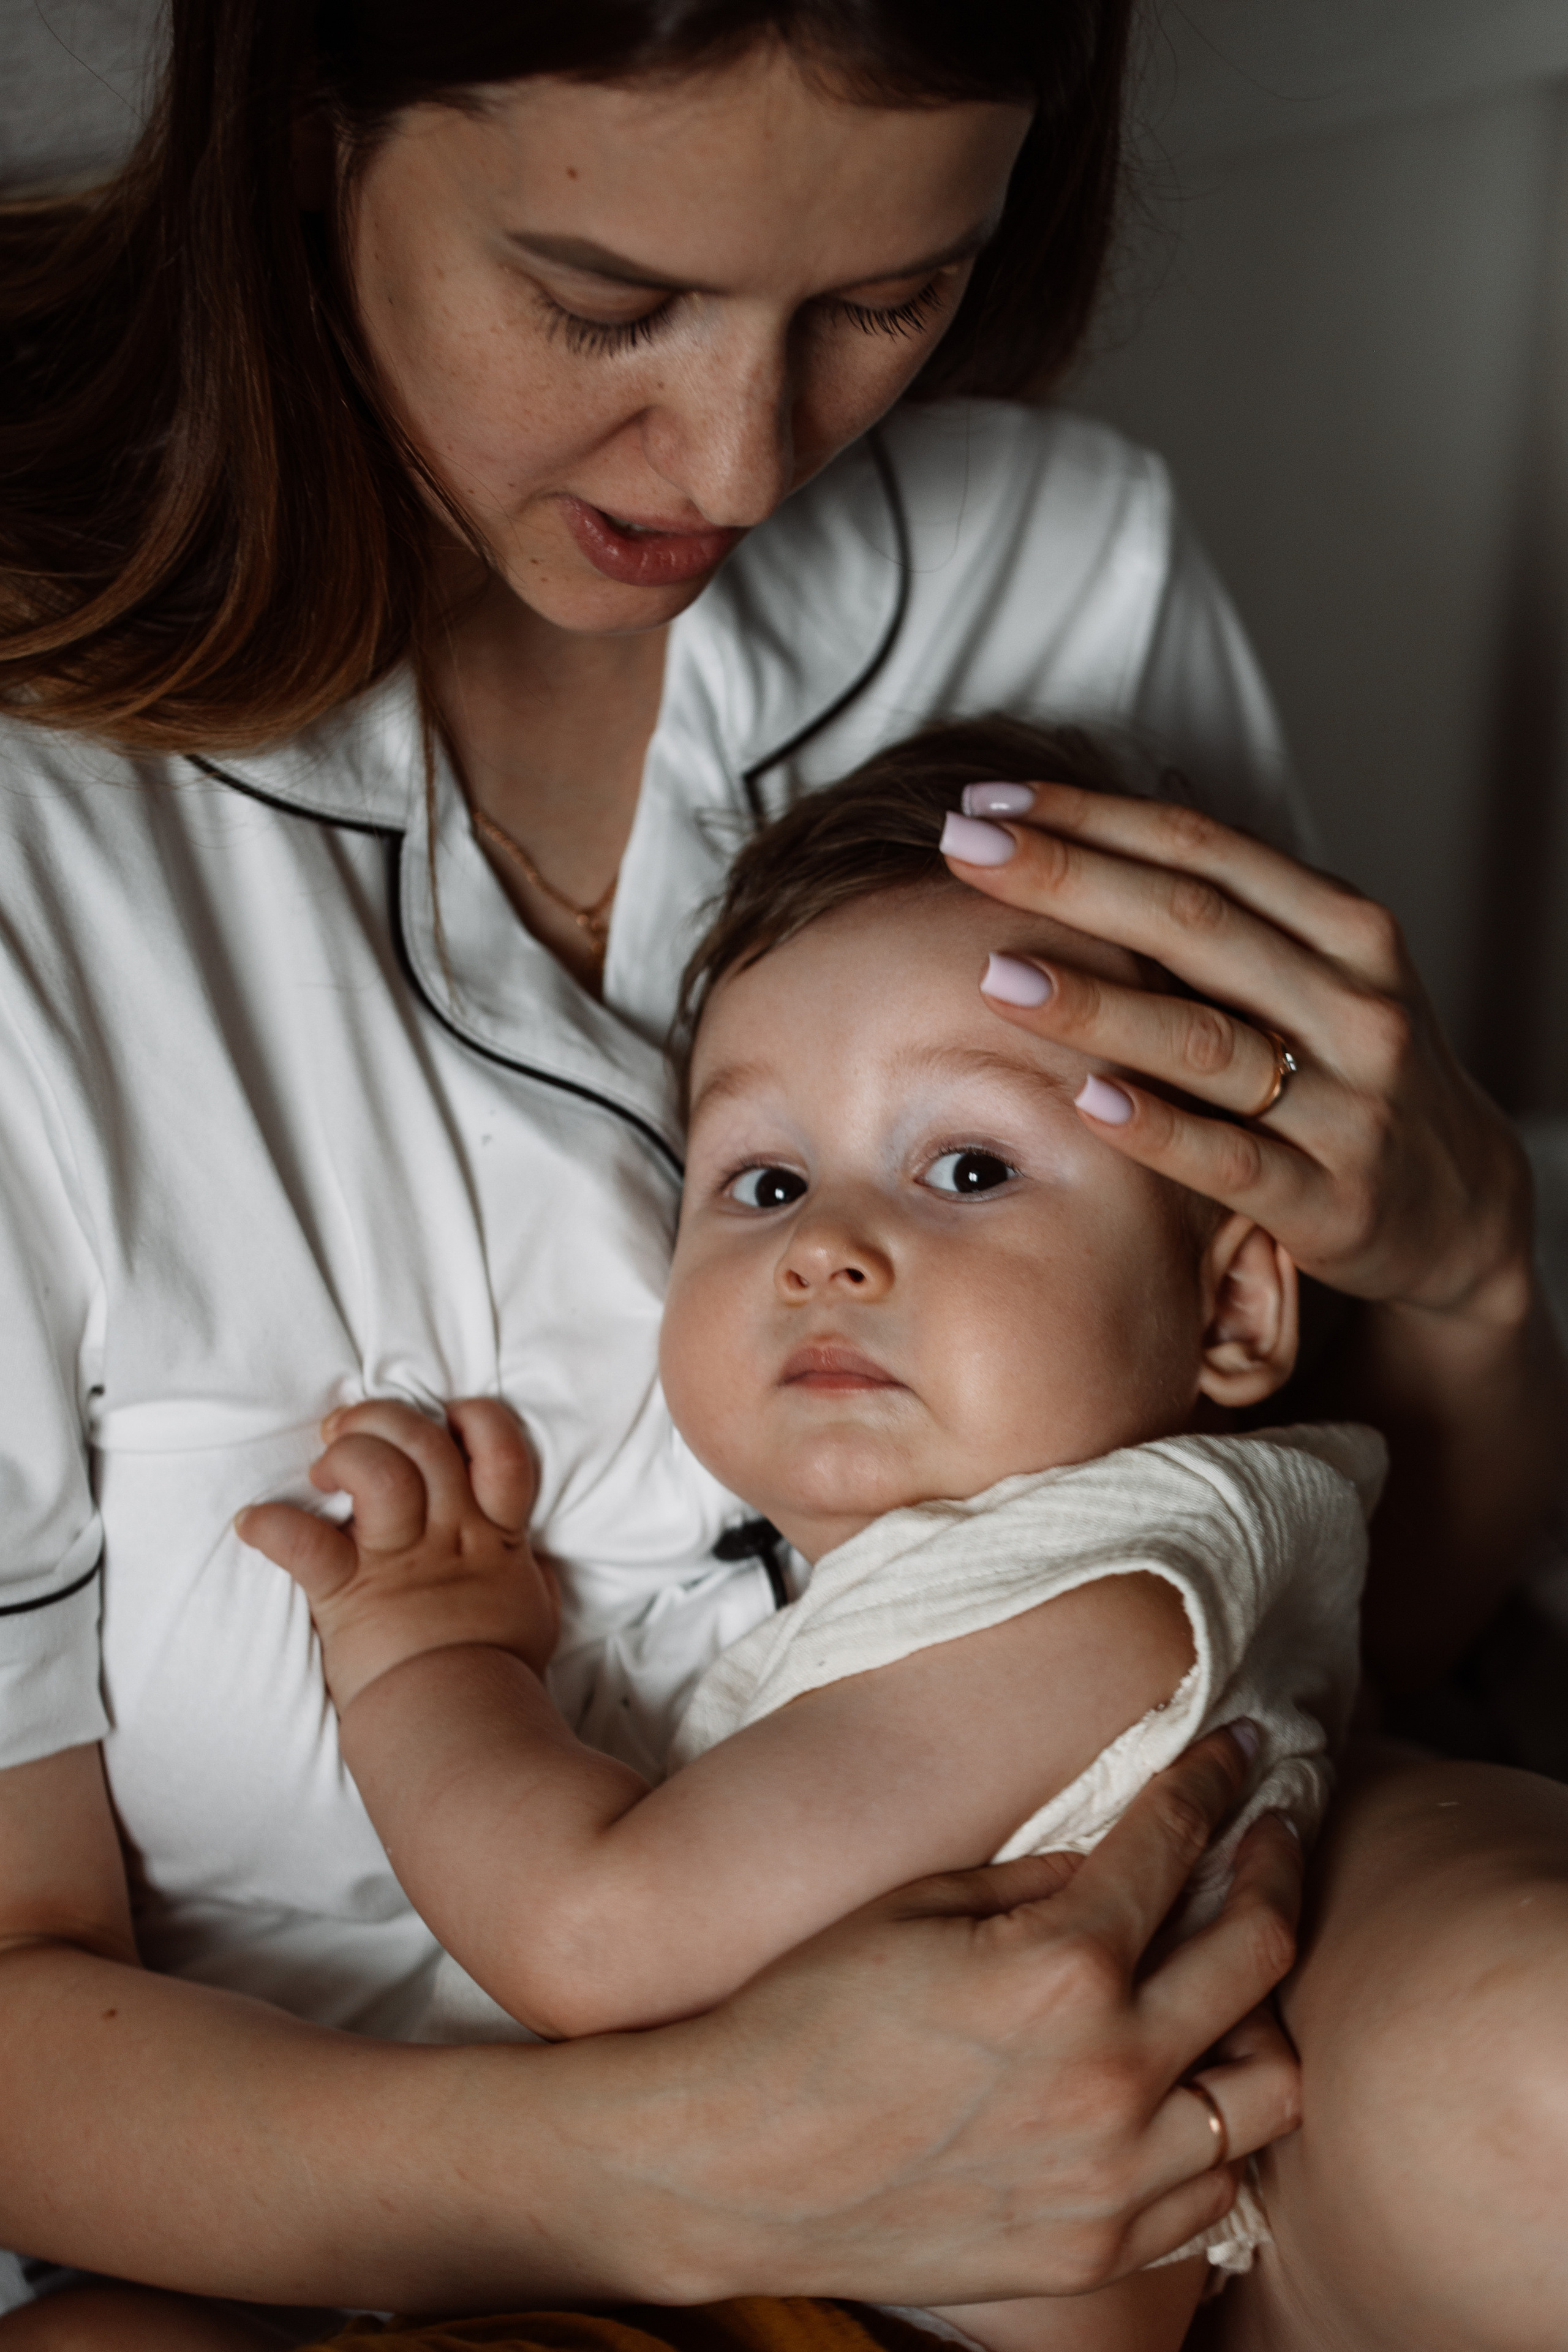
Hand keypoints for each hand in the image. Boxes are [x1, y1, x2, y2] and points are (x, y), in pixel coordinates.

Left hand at [235, 1398, 556, 1710]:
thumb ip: (531, 1575)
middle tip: (348, 1429)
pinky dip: (270, 1527)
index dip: (473, 1418)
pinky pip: (304, 1544)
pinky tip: (251, 1522)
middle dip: (382, 1418)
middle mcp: (450, 1534)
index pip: (498, 1447)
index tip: (445, 1417)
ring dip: (344, 1454)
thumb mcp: (535, 1612)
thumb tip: (534, 1561)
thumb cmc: (500, 1673)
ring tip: (322, 1468)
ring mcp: (400, 1560)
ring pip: (378, 1471)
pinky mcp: (349, 1592)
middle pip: (425, 1441)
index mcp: (494, 1535)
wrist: (463, 1724)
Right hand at [641, 1727, 1302, 2303]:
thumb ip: (1040, 1885)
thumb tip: (1118, 1869)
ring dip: (1262, 2019)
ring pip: (1270, 2089)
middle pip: (1261, 1952)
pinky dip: (1213, 2130)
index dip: (1217, 1782)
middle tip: (1269, 1835)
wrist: (735, 2164)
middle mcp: (1112, 2073)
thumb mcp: (922, 1906)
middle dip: (1275, 1867)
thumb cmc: (808, 2014)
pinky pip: (1214, 2187)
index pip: (1177, 1842)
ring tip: (1233, 1981)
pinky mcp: (1098, 2251)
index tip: (1241, 1753)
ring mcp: (1114, 2176)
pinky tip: (1182, 2088)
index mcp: (1061, 1965)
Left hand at [944, 786, 1531, 1326]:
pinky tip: (1082, 1100)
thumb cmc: (1352, 1071)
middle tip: (962, 851)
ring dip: (1094, 1004)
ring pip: (1206, 1040)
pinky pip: (1231, 1158)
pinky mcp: (1333, 1200)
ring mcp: (1352, 1104)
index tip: (988, 803)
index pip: (1203, 851)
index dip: (1091, 819)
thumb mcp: (1320, 973)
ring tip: (996, 972)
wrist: (1457, 1205)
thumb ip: (1230, 911)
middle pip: (1194, 923)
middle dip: (1068, 878)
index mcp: (1347, 929)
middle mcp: (1357, 1004)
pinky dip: (1155, 1126)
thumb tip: (1115, 814)